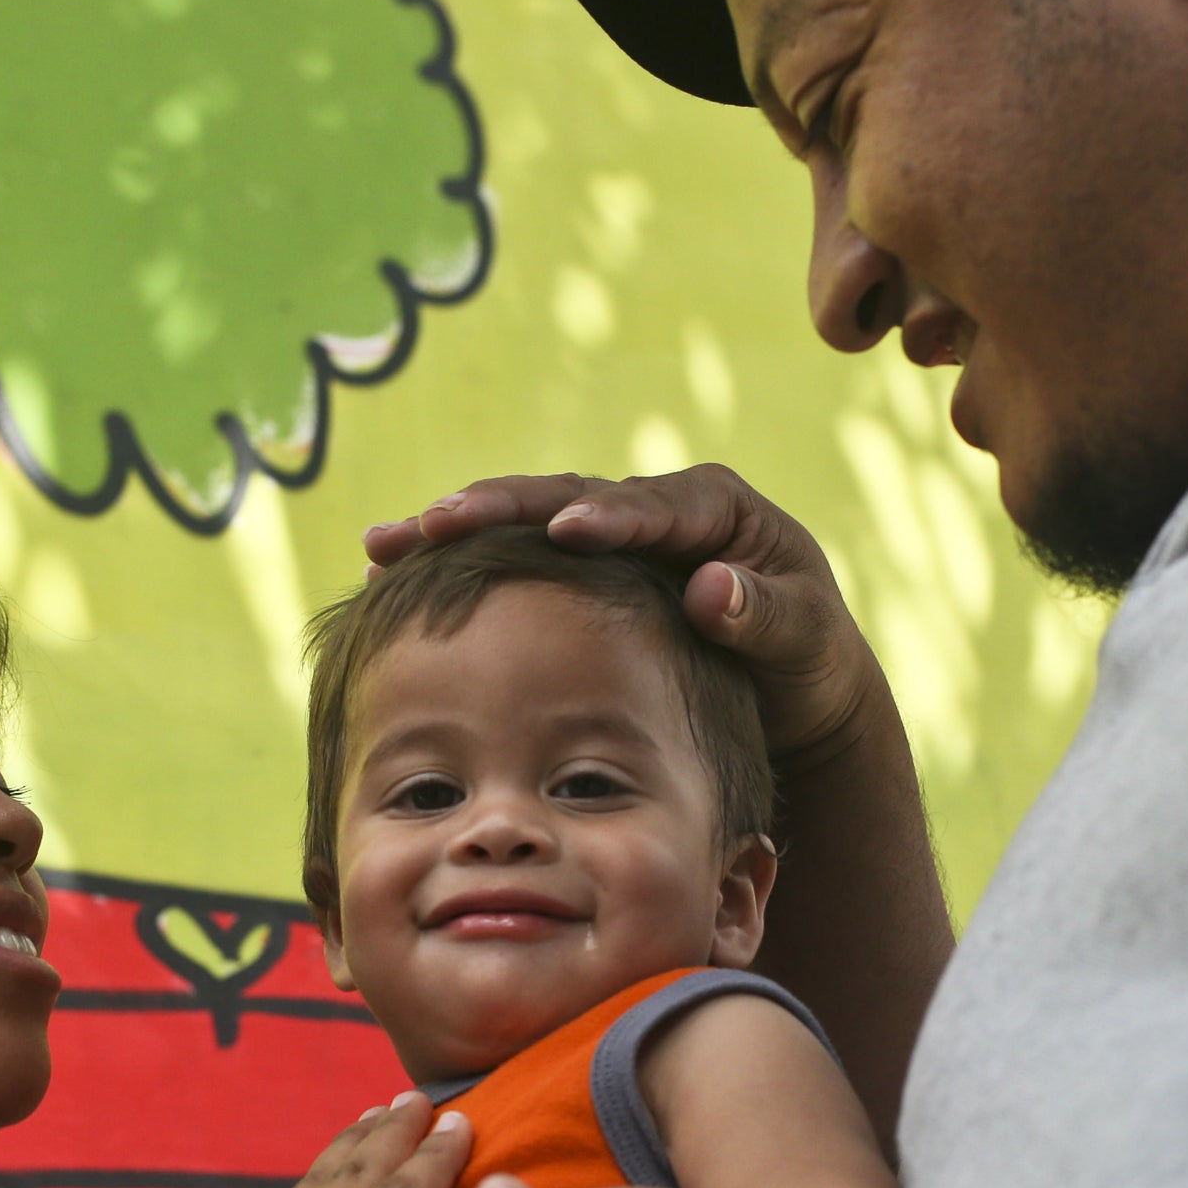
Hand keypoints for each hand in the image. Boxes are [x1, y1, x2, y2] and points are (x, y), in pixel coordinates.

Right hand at [363, 467, 876, 768]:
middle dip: (495, 508)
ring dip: (451, 532)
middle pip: (563, 498)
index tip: (566, 533)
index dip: (609, 518)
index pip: (653, 507)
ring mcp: (608, 537)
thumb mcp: (804, 642)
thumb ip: (763, 615)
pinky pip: (510, 559)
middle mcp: (650, 507)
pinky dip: (454, 565)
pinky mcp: (576, 571)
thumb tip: (709, 588)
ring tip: (382, 545)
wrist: (791, 690)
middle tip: (431, 524)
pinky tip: (388, 575)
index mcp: (713, 508)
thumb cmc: (806, 665)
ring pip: (522, 523)